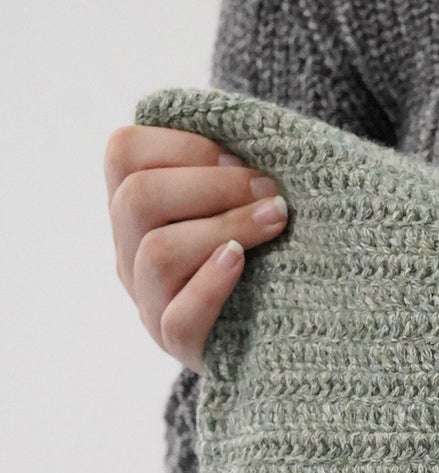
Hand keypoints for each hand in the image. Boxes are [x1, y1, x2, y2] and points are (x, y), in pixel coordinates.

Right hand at [105, 124, 288, 372]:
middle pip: (137, 199)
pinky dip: (211, 285)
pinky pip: (178, 317)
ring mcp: (149, 299)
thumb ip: (235, 162)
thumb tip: (251, 128)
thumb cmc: (267, 243)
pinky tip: (241, 263)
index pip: (124, 152)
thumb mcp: (244, 196)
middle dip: (212, 186)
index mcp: (135, 203)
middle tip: (272, 193)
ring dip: (224, 228)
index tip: (241, 158)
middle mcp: (129, 249)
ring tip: (275, 221)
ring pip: (157, 253)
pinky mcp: (178, 344)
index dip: (185, 145)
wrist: (279, 325)